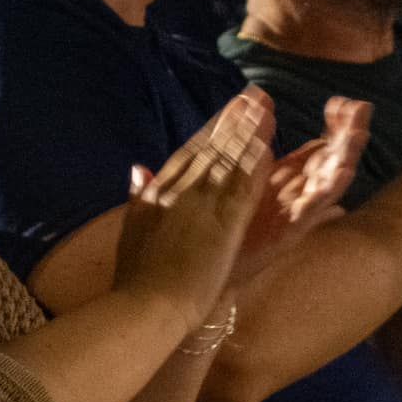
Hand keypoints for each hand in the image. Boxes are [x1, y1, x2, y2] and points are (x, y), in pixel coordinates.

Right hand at [115, 90, 272, 328]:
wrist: (143, 306)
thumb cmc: (134, 278)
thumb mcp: (132, 229)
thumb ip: (138, 195)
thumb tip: (138, 168)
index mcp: (158, 192)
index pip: (189, 153)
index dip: (212, 129)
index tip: (228, 110)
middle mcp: (179, 191)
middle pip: (211, 149)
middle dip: (234, 121)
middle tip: (254, 96)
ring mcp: (200, 207)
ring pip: (228, 161)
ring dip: (248, 134)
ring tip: (266, 109)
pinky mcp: (221, 227)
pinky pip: (241, 190)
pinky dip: (253, 167)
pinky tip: (269, 149)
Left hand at [230, 95, 370, 283]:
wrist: (215, 265)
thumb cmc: (236, 223)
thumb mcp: (252, 176)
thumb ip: (262, 146)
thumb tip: (264, 103)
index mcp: (293, 179)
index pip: (324, 147)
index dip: (336, 125)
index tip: (340, 102)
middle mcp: (301, 194)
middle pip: (334, 160)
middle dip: (350, 135)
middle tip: (362, 108)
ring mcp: (297, 214)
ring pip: (330, 184)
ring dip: (346, 159)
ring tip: (360, 136)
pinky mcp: (287, 234)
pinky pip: (312, 214)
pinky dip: (326, 195)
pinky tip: (340, 176)